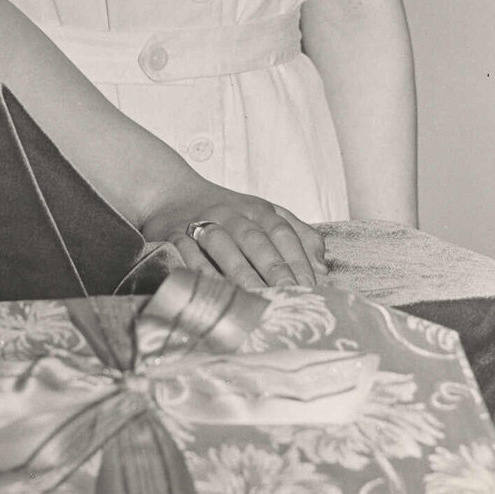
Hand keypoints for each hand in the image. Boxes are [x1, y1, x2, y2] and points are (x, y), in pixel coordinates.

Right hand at [141, 189, 325, 289]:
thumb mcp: (265, 215)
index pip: (283, 233)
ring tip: (257, 299)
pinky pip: (190, 254)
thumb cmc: (227, 214)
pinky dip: (203, 273)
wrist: (171, 194)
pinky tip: (217, 293)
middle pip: (256, 241)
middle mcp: (231, 213)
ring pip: (224, 246)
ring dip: (241, 273)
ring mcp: (202, 222)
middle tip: (289, 298)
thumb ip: (298, 235)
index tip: (311, 287)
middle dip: (274, 270)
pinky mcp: (175, 235)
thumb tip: (323, 268)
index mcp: (257, 209)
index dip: (298, 259)